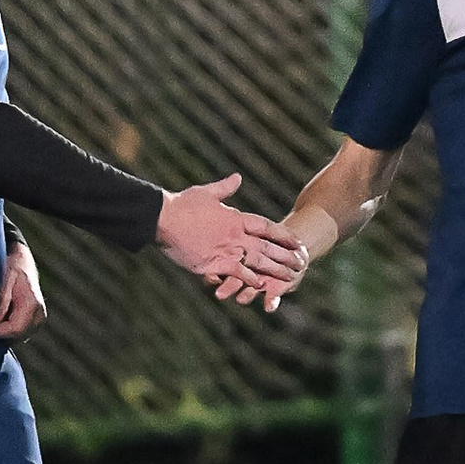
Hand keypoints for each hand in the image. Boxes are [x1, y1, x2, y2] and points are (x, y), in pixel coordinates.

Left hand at [0, 240, 47, 339]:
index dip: (0, 331)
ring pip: (21, 336)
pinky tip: (3, 319)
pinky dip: (11, 329)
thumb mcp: (5, 282)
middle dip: (3, 333)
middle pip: (18, 335)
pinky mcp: (37, 319)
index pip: (16, 328)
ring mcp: (40, 317)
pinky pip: (23, 332)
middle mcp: (39, 313)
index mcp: (32, 304)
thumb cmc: (13, 268)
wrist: (23, 262)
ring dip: (7, 332)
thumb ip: (2, 302)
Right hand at [157, 175, 308, 305]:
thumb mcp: (206, 192)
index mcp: (235, 218)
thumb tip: (237, 177)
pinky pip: (237, 273)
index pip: (266, 227)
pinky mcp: (213, 263)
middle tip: (302, 263)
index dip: (283, 235)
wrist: (162, 219)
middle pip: (267, 246)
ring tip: (291, 276)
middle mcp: (235, 235)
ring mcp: (226, 250)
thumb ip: (225, 188)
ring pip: (257, 261)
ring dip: (275, 269)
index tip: (298, 242)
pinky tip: (261, 285)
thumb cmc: (182, 205)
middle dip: (286, 255)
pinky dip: (250, 279)